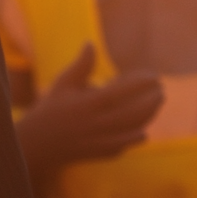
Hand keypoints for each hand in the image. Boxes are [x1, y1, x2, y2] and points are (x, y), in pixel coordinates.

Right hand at [15, 44, 163, 184]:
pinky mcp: (97, 154)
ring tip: (157, 106)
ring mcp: (97, 141)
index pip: (121, 92)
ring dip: (147, 119)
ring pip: (130, 131)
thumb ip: (81, 66)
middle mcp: (95, 124)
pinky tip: (142, 133)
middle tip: (162, 91)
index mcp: (87, 104)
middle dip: (151, 102)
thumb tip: (91, 43)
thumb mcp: (63, 85)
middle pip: (131, 114)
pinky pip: (121, 147)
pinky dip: (133, 139)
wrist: (35, 145)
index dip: (140, 83)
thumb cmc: (49, 110)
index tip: (154, 75)